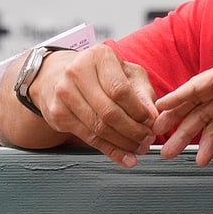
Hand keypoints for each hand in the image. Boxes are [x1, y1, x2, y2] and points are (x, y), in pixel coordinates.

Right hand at [32, 45, 158, 167]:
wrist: (59, 74)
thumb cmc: (100, 72)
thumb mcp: (127, 73)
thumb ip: (143, 93)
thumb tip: (153, 117)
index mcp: (98, 57)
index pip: (120, 90)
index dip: (138, 111)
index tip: (151, 123)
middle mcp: (77, 72)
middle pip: (109, 112)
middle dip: (133, 131)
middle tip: (147, 140)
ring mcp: (64, 93)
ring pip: (98, 128)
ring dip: (123, 143)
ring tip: (139, 148)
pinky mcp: (58, 114)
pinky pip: (88, 137)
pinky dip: (110, 150)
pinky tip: (124, 156)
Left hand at [152, 56, 212, 165]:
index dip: (206, 141)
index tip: (194, 157)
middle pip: (203, 111)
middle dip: (184, 130)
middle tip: (167, 148)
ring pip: (197, 100)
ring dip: (177, 116)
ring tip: (159, 132)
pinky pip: (197, 85)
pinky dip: (179, 95)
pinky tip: (163, 107)